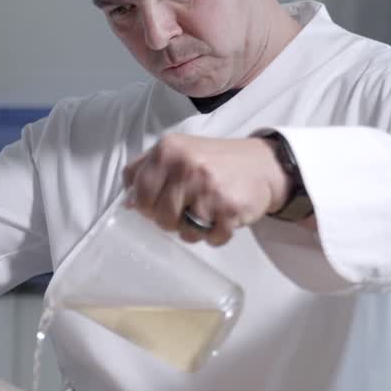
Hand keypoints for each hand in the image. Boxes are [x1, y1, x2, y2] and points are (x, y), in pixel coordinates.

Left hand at [122, 133, 291, 246]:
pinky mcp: (229, 210)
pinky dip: (215, 236)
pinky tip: (222, 218)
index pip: (140, 194)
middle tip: (188, 208)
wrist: (263, 164)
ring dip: (194, 230)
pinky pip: (210, 240)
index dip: (147, 206)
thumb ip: (144, 170)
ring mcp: (209, 189)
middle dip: (171, 220)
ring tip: (206, 211)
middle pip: (159, 218)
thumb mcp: (176, 151)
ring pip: (183, 232)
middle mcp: (187, 167)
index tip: (160, 203)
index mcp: (168, 150)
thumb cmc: (213, 161)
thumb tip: (127, 201)